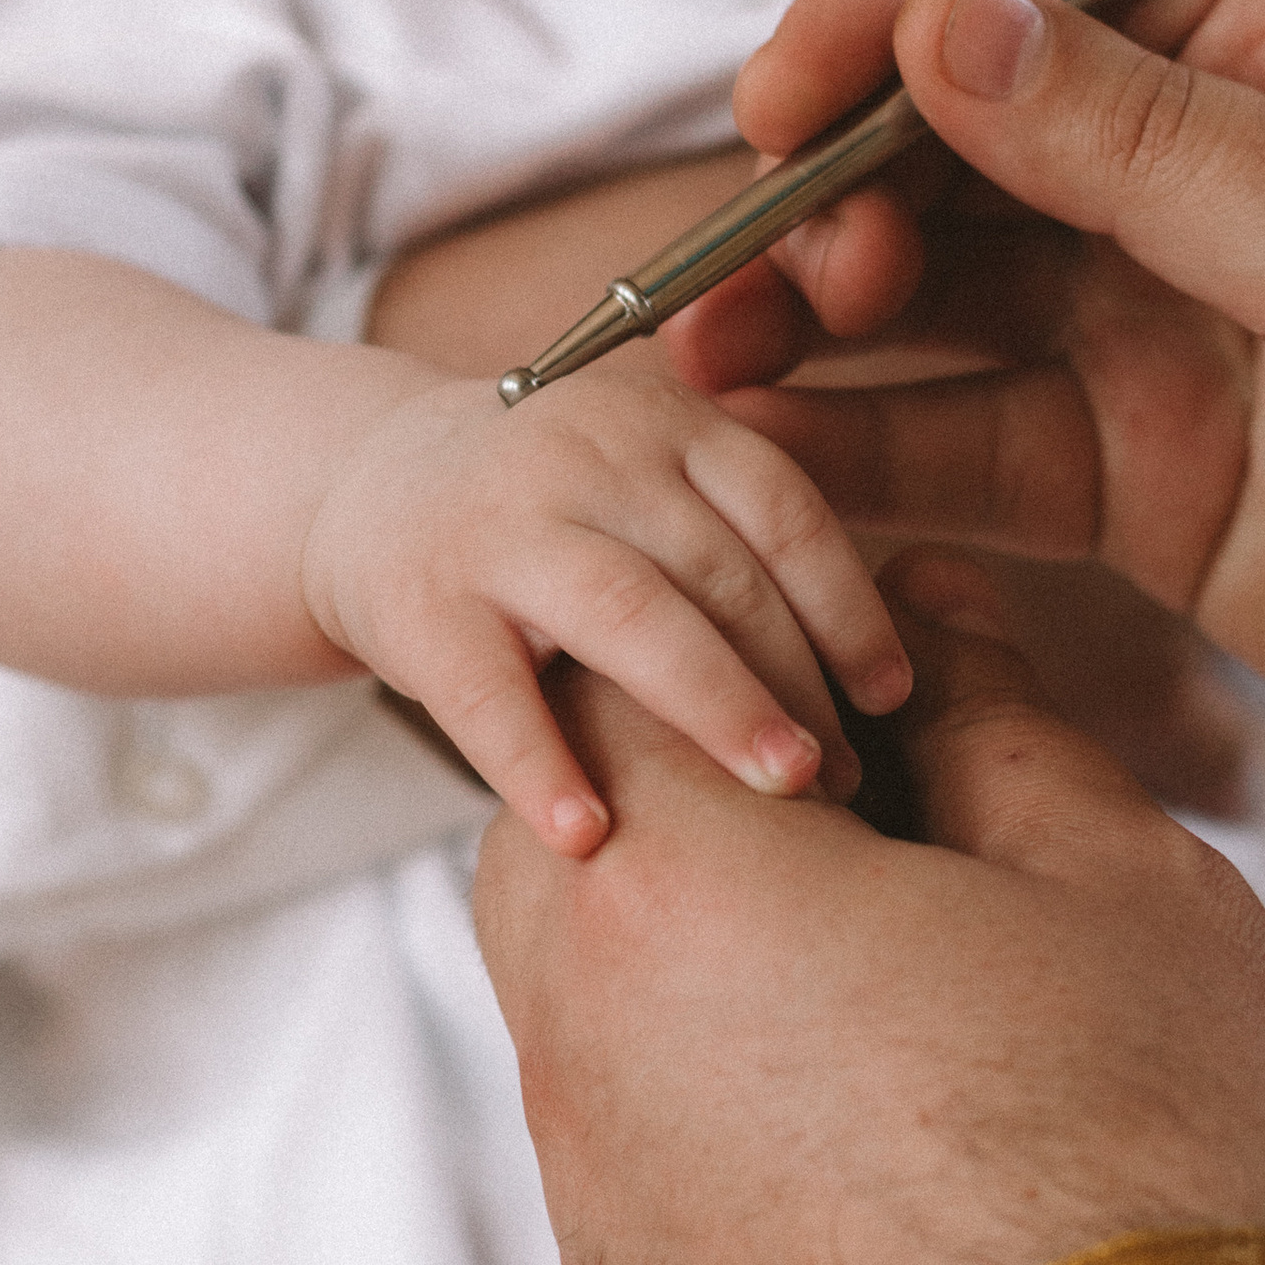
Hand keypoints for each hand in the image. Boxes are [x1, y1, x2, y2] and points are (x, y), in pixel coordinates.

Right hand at [299, 356, 911, 855]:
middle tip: (851, 778)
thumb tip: (875, 686)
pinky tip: (588, 837)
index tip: (894, 696)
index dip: (849, 606)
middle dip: (797, 679)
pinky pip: (490, 695)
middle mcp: (589, 457)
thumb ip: (738, 547)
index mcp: (666, 428)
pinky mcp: (421, 605)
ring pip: (629, 615)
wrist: (370, 482)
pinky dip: (541, 767)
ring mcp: (501, 526)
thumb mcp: (650, 485)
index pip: (782, 512)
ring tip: (786, 793)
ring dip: (716, 706)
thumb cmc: (558, 516)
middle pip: (719, 572)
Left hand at [472, 558, 1264, 1264]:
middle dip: (709, 784)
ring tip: (917, 969)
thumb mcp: (1117, 883)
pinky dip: (720, 1075)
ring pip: (596, 984)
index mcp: (666, 885)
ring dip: (713, 935)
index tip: (893, 691)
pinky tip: (891, 1113)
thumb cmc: (1152, 1166)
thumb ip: (996, 722)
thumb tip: (930, 622)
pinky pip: (634, 1125)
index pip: (628, 671)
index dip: (759, 646)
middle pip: (575, 823)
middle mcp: (575, 1035)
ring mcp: (590, 1191)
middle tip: (902, 813)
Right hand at [672, 0, 1264, 799]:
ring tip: (716, 366)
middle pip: (962, 122)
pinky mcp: (1138, 462)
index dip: (895, 9)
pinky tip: (775, 458)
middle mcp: (1217, 150)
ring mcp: (1166, 309)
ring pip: (940, 282)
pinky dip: (865, 445)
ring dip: (818, 316)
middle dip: (834, 188)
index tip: (782, 101)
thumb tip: (940, 20)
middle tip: (755, 275)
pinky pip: (966, 436)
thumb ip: (1156, 149)